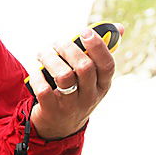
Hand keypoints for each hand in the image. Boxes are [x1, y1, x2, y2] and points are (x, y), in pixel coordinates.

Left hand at [29, 24, 122, 139]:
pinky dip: (37, 74)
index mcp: (102, 85)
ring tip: (44, 54)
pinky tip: (36, 69)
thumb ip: (101, 52)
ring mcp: (71, 105)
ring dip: (51, 59)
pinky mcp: (52, 110)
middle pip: (84, 67)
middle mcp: (89, 96)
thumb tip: (119, 28)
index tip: (85, 32)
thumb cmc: (76, 91)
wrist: (59, 126)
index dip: (98, 46)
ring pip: (64, 76)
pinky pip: (44, 89)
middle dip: (68, 48)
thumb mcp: (93, 78)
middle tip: (58, 43)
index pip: (107, 65)